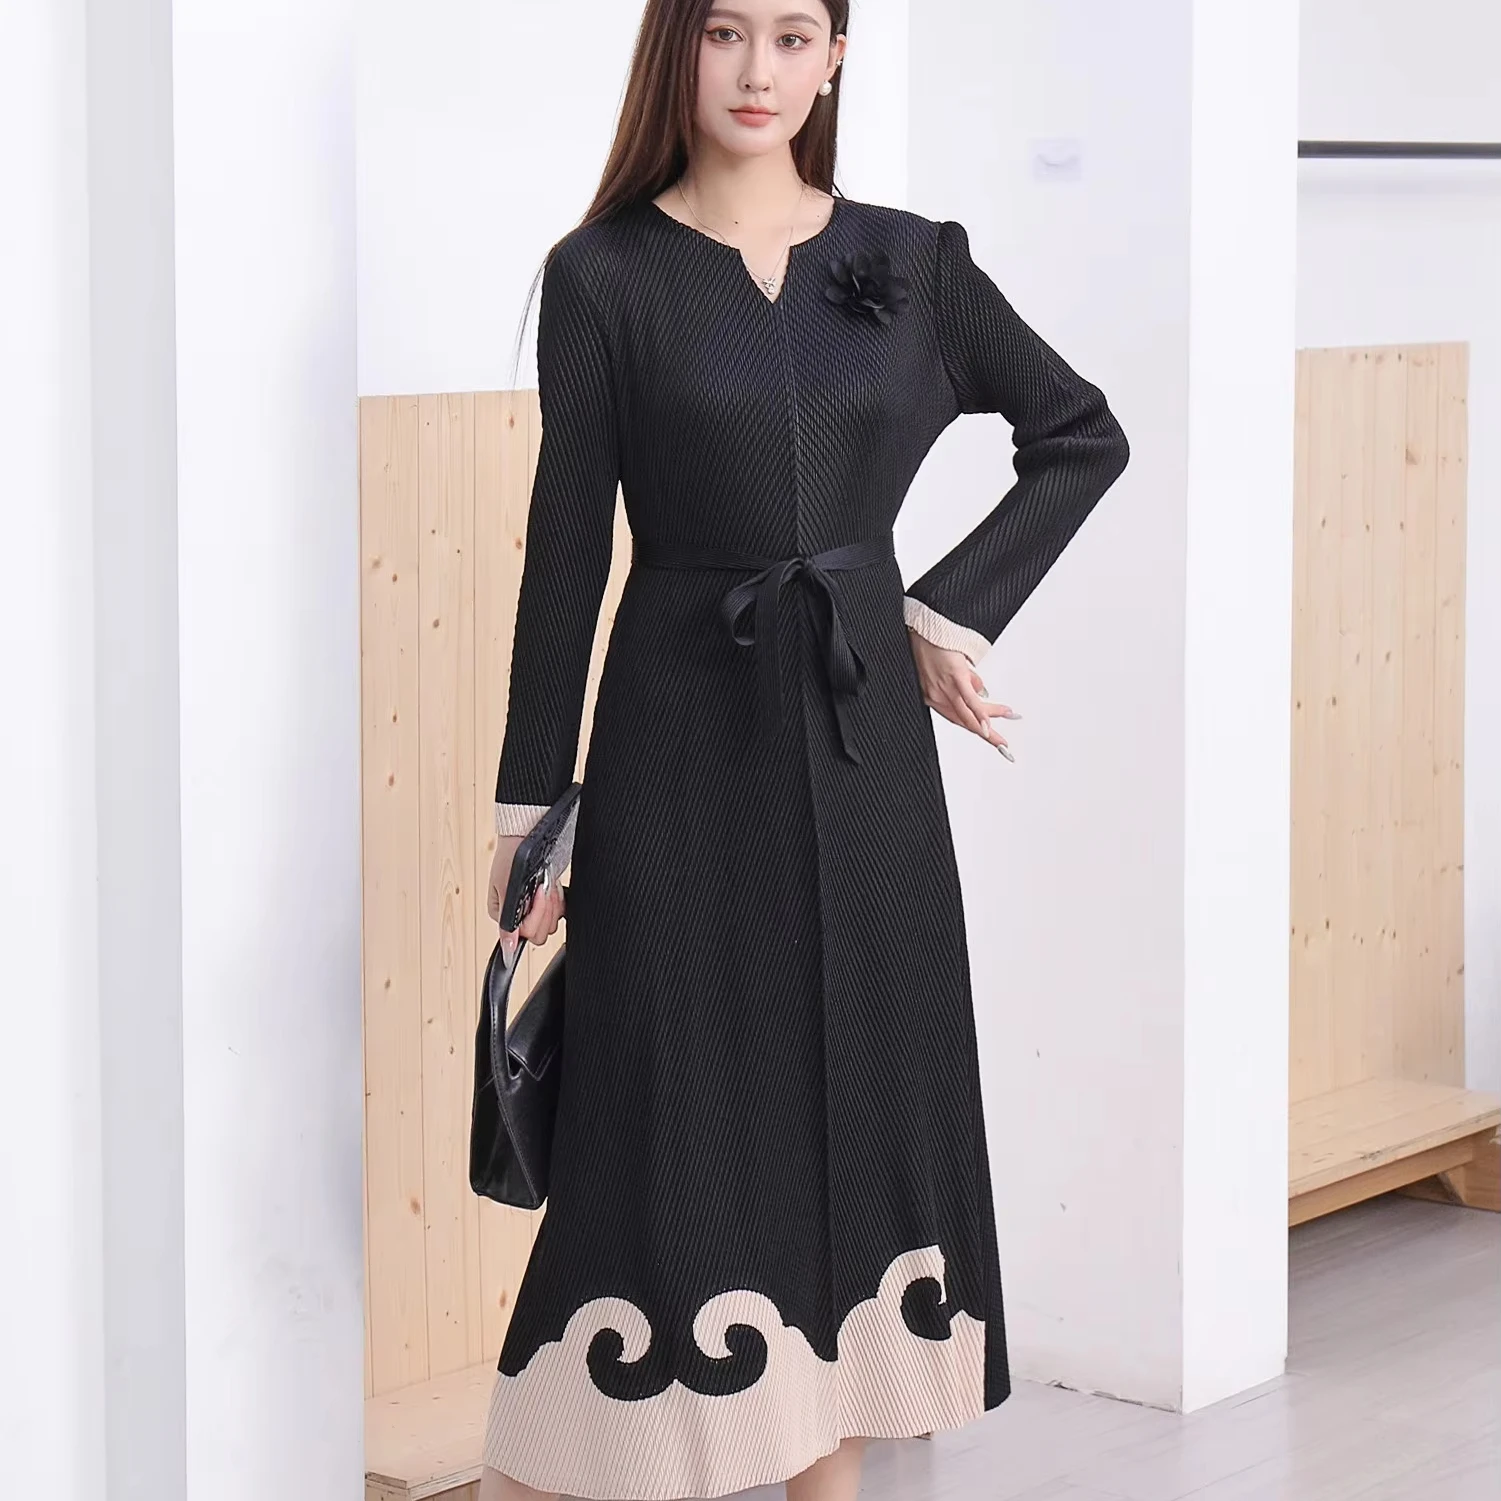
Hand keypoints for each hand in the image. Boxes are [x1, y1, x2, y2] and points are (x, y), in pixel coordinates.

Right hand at [489, 834, 566, 959]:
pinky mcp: (548, 902)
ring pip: (551, 924)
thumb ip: (507, 921)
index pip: (524, 933)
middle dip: (545, 908)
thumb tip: (508, 948)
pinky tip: (552, 884)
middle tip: (542, 887)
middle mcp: (519, 916)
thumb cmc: (513, 855)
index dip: (535, 914)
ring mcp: (534, 910)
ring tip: (546, 883)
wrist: (529, 834)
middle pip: (539, 933)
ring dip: (553, 902)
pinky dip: (559, 898)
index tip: (538, 892)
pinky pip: (560, 913)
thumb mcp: (507, 888)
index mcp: (504, 916)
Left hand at [906, 628, 1019, 758]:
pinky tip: (989, 725)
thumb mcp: (945, 669)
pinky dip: (980, 714)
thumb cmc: (927, 646)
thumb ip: (963, 681)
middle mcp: (937, 697)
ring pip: (969, 713)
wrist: (921, 627)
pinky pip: (969, 700)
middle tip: (1003, 744)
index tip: (989, 737)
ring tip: (1009, 718)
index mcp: (933, 697)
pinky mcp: (954, 676)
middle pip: (965, 721)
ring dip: (990, 723)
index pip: (958, 718)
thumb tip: (981, 691)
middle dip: (987, 736)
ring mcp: (945, 688)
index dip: (975, 729)